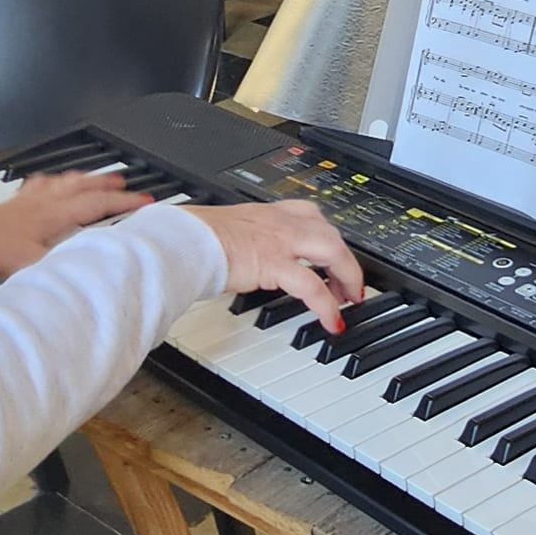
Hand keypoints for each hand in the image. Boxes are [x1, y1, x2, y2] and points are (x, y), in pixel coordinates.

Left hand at [0, 172, 150, 281]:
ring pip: (63, 181)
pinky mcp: (13, 203)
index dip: (124, 202)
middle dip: (108, 184)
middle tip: (126, 183)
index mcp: (55, 216)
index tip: (144, 202)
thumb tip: (91, 271)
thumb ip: (64, 266)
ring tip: (96, 177)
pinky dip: (53, 181)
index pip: (97, 204)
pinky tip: (50, 183)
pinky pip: (40, 185)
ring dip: (84, 178)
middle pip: (83, 186)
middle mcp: (45, 203)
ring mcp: (28, 201)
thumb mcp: (34, 266)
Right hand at [191, 198, 367, 334]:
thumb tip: (241, 259)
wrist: (184, 240)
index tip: (332, 252)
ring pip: (332, 251)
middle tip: (350, 283)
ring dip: (346, 277)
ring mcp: (281, 241)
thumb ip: (243, 243)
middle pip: (330, 232)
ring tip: (349, 300)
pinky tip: (332, 321)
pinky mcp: (275, 264)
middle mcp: (280, 222)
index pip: (310, 215)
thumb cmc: (194, 238)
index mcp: (268, 213)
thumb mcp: (226, 234)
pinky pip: (313, 286)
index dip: (327, 235)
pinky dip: (327, 306)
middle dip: (346, 259)